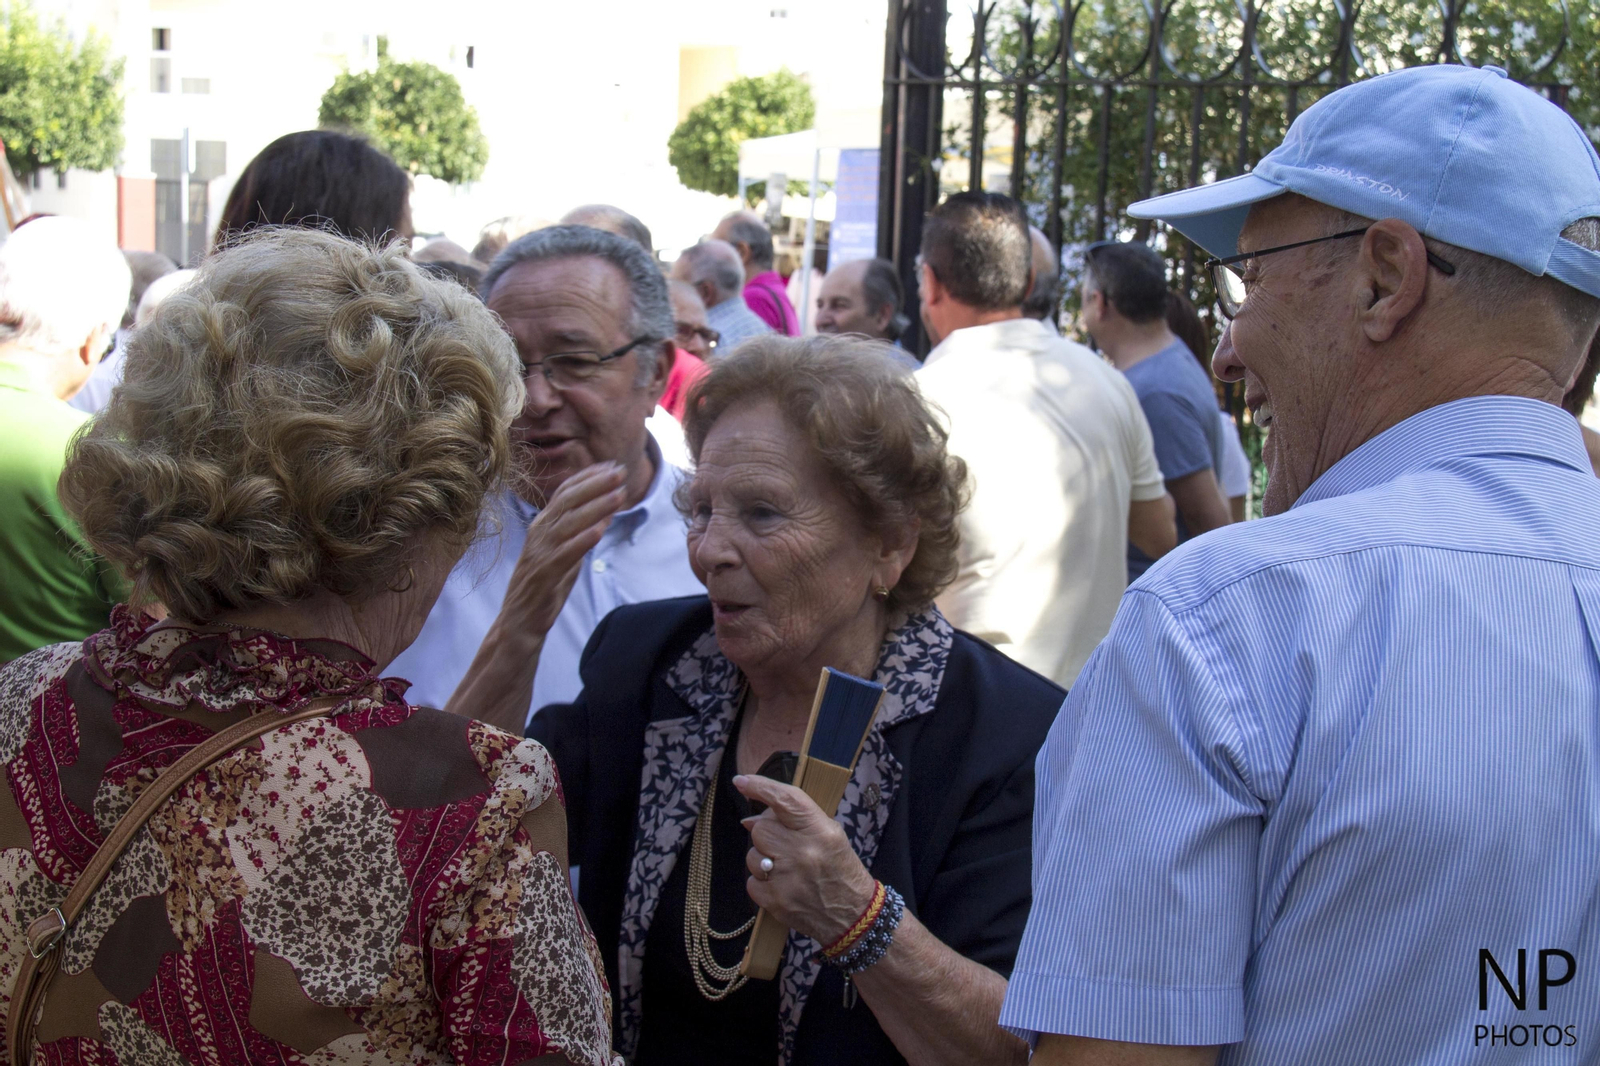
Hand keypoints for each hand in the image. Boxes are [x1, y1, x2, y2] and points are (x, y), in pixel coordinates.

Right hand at [501, 463, 628, 637]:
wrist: (520, 620)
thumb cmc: (545, 585)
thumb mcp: (568, 554)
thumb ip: (583, 533)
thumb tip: (606, 513)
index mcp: (544, 525)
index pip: (566, 492)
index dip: (589, 477)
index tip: (611, 466)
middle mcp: (540, 533)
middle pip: (568, 501)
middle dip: (596, 484)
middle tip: (620, 472)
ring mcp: (541, 552)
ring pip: (569, 523)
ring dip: (596, 507)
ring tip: (619, 495)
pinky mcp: (544, 573)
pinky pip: (564, 554)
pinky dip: (582, 540)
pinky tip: (599, 530)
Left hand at [734, 774, 876, 946]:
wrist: (853, 916)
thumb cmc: (841, 870)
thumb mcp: (830, 835)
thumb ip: (795, 821)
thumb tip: (750, 819)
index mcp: (820, 832)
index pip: (785, 801)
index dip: (761, 787)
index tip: (741, 781)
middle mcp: (803, 853)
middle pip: (761, 829)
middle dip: (767, 834)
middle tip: (783, 844)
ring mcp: (787, 878)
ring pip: (753, 855)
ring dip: (764, 860)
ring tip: (786, 869)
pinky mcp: (775, 901)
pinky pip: (751, 881)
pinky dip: (762, 883)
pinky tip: (782, 885)